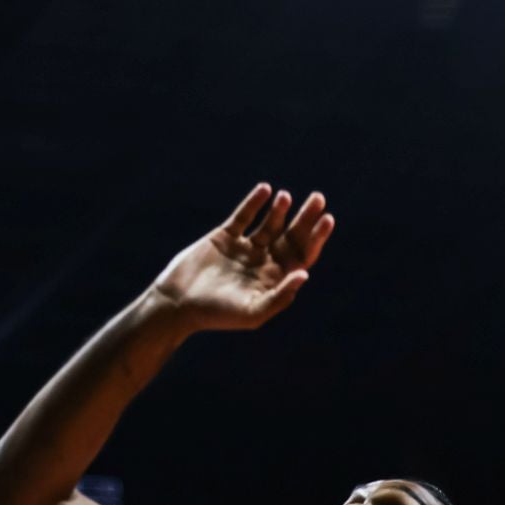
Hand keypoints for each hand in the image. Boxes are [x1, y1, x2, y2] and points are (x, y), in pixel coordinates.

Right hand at [148, 184, 334, 333]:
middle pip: (291, 235)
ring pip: (269, 223)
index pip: (303, 254)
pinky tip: (265, 190)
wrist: (177, 304)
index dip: (317, 237)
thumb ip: (280, 296)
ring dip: (280, 209)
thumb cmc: (216, 314)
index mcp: (274, 279)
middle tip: (318, 198)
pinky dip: (254, 202)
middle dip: (305, 218)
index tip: (327, 219)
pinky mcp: (224, 237)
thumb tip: (305, 273)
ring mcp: (244, 248)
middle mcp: (263, 262)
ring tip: (286, 196)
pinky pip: (243, 216)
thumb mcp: (252, 312)